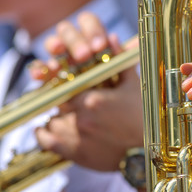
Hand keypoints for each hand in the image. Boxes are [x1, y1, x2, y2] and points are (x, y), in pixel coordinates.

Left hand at [31, 12, 143, 170]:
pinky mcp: (74, 153)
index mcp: (92, 99)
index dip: (64, 84)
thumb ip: (118, 62)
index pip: (64, 85)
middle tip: (69, 101)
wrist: (149, 149)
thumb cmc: (143, 115)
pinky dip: (43, 134)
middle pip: (57, 103)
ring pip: (50, 120)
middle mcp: (80, 117)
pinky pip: (46, 141)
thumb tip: (110, 37)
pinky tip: (44, 130)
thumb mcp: (133, 85)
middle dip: (62, 101)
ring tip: (63, 117)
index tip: (67, 85)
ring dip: (54, 117)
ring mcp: (75, 137)